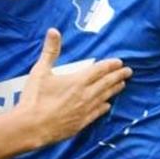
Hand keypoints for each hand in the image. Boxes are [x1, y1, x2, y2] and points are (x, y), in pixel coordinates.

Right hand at [15, 28, 131, 145]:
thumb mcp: (40, 71)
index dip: (110, 65)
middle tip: (128, 71)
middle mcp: (85, 95)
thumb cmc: (34, 99)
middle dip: (118, 76)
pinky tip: (107, 105)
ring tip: (122, 85)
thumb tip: (54, 31)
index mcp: (77, 81)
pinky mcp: (81, 123)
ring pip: (104, 97)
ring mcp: (84, 110)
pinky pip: (97, 113)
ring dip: (114, 90)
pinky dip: (104, 107)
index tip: (119, 62)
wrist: (31, 127)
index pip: (99, 70)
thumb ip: (50, 51)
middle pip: (106, 83)